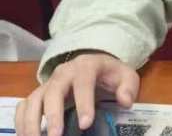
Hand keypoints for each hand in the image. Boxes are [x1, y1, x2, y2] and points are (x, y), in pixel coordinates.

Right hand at [15, 53, 139, 135]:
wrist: (95, 65)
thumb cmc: (110, 74)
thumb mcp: (126, 76)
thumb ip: (128, 87)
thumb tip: (125, 101)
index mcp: (87, 66)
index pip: (83, 83)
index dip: (84, 103)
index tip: (85, 124)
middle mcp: (64, 72)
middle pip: (54, 91)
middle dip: (53, 115)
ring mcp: (49, 83)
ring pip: (34, 99)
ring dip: (32, 121)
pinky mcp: (39, 93)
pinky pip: (25, 105)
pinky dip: (22, 121)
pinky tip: (26, 135)